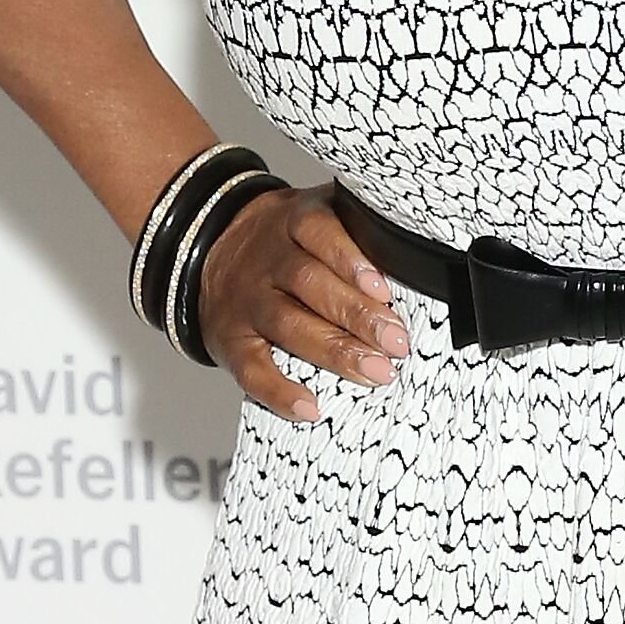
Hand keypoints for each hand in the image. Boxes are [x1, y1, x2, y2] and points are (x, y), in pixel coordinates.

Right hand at [193, 182, 408, 423]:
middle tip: (396, 342)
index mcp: (292, 221)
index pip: (318, 231)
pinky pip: (250, 369)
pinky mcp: (230, 341)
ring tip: (375, 372)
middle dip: (357, 315)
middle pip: (308, 282)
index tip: (383, 289)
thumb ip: (355, 231)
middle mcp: (266, 260)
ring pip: (287, 324)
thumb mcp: (312, 216)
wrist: (210, 250)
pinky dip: (279, 391)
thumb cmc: (283, 242)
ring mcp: (246, 301)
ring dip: (334, 352)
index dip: (350, 259)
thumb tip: (415, 263)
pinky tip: (309, 408)